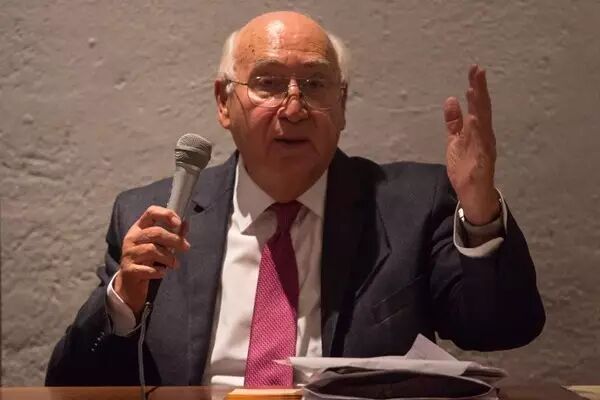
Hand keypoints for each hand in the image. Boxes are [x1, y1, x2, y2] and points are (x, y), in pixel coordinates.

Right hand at [115, 205, 189, 315]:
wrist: (130, 282)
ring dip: (169, 257)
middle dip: (174, 239)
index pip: (151, 212)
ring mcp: (128, 254)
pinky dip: (159, 271)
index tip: (179, 223)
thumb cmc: (147, 259)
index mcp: (139, 228)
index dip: (166, 214)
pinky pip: (147, 269)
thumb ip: (172, 234)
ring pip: (152, 250)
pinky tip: (163, 273)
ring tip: (175, 264)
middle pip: (155, 232)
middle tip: (186, 247)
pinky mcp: (129, 270)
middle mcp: (132, 238)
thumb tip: (186, 224)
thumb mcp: (158, 245)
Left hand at [444, 64, 499, 224]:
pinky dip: (479, 130)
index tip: (473, 69)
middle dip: (480, 89)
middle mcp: (484, 134)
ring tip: (474, 88)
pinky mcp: (482, 159)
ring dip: (479, 105)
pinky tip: (475, 118)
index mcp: (477, 129)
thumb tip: (451, 100)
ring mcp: (484, 146)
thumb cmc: (465, 166)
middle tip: (477, 70)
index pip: (477, 104)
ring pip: (483, 122)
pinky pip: (481, 143)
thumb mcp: (455, 140)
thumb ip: (454, 121)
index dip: (476, 87)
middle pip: (482, 108)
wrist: (472, 192)